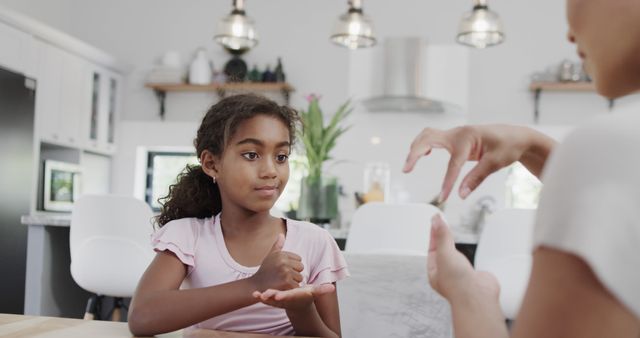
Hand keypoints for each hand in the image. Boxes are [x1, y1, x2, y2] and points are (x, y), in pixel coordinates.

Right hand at [250, 234, 303, 291]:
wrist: (255, 286)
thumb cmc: (264, 271)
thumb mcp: (269, 256)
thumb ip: (277, 246)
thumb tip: (281, 234)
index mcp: (281, 254)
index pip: (299, 259)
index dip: (293, 265)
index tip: (283, 269)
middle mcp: (284, 261)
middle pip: (301, 267)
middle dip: (295, 273)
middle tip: (283, 277)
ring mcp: (285, 272)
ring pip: (300, 277)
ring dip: (293, 282)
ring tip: (282, 282)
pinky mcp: (287, 282)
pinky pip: (297, 286)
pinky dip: (291, 289)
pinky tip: (283, 288)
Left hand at [252, 284, 335, 311]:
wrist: (298, 305)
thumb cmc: (306, 295)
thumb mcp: (314, 293)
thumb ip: (322, 290)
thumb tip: (331, 288)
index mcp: (295, 296)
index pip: (290, 296)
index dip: (284, 296)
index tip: (279, 296)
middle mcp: (286, 299)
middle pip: (278, 298)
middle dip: (272, 297)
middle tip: (265, 295)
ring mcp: (278, 301)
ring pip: (270, 300)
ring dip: (263, 298)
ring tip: (257, 295)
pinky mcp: (273, 300)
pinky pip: (265, 299)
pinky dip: (259, 297)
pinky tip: (254, 294)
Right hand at [403, 125, 553, 201]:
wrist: (517, 136)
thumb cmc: (508, 146)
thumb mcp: (495, 163)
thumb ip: (476, 178)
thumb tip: (461, 195)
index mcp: (468, 139)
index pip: (453, 163)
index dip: (447, 182)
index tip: (443, 198)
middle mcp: (458, 133)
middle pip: (428, 138)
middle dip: (415, 153)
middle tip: (406, 169)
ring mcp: (455, 134)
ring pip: (428, 135)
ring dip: (416, 147)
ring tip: (409, 164)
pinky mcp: (455, 138)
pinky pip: (433, 137)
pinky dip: (424, 144)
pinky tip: (422, 154)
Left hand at [427, 214, 498, 302]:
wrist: (478, 297)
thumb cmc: (457, 283)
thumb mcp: (445, 253)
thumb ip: (442, 236)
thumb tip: (436, 221)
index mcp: (435, 270)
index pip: (432, 247)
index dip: (434, 233)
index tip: (436, 220)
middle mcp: (447, 273)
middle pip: (444, 250)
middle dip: (444, 238)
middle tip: (444, 223)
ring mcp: (461, 274)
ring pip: (457, 255)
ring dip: (457, 245)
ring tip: (454, 233)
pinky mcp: (475, 274)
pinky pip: (471, 260)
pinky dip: (470, 252)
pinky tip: (470, 247)